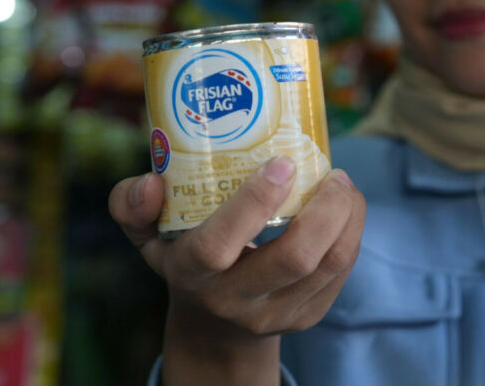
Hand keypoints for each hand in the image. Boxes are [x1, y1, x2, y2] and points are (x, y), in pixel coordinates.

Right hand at [108, 157, 365, 384]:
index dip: (253, 203)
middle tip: (332, 172)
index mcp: (192, 273)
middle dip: (324, 210)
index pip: (218, 246)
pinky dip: (351, 232)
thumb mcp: (147, 235)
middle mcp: (234, 300)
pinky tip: (345, 206)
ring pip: (329, 264)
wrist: (214, 321)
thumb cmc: (183, 255)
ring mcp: (276, 313)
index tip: (281, 163)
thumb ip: (133, 206)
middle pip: (294, 259)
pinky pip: (341, 271)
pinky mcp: (307, 315)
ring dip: (347, 217)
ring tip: (342, 184)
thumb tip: (149, 183)